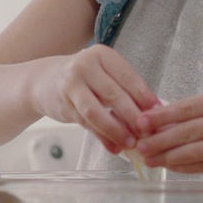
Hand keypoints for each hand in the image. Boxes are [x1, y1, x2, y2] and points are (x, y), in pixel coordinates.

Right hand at [34, 45, 160, 152]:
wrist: (45, 81)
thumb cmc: (84, 78)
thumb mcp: (105, 75)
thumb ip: (126, 90)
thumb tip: (154, 112)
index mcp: (102, 55)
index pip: (128, 77)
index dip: (144, 97)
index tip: (158, 114)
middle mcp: (85, 65)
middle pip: (113, 94)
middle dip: (132, 116)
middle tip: (147, 133)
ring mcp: (71, 84)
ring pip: (96, 111)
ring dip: (115, 130)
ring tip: (130, 143)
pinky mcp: (63, 103)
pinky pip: (86, 123)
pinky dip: (102, 137)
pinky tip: (114, 147)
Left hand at [131, 89, 202, 172]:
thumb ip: (201, 110)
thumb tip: (162, 119)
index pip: (186, 108)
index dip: (160, 117)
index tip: (140, 122)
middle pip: (187, 132)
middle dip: (159, 140)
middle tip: (139, 146)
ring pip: (194, 152)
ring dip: (168, 157)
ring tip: (150, 159)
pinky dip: (185, 167)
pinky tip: (170, 166)